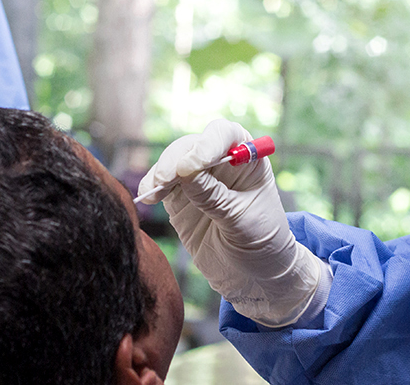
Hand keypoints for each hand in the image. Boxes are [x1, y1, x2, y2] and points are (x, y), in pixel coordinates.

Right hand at [138, 119, 322, 326]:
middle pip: (193, 145)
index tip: (193, 164)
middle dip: (177, 159)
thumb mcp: (242, 221)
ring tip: (155, 191)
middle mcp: (222, 162)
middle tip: (165, 179)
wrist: (253, 273)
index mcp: (248, 159)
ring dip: (161, 172)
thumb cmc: (261, 242)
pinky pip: (162, 184)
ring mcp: (199, 179)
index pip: (226, 135)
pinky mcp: (180, 197)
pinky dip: (152, 187)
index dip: (207, 143)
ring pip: (173, 162)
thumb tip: (184, 172)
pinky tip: (149, 197)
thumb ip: (214, 197)